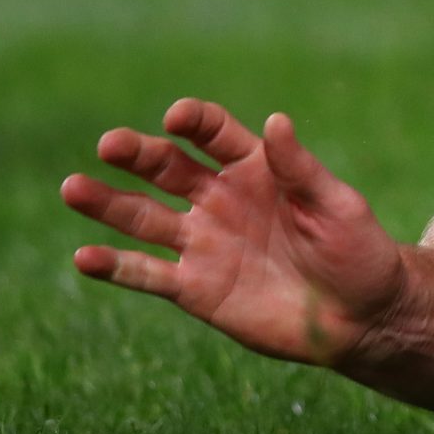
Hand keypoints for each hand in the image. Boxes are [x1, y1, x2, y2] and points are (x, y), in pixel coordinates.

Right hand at [62, 100, 406, 368]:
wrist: (360, 315)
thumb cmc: (358, 251)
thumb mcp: (337, 205)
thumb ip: (302, 169)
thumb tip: (277, 120)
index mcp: (256, 169)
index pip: (214, 135)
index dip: (195, 122)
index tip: (179, 118)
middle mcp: (220, 199)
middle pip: (168, 169)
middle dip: (138, 154)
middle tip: (109, 144)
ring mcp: (203, 243)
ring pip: (143, 218)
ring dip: (108, 203)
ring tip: (73, 188)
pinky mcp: (194, 287)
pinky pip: (147, 274)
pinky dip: (115, 266)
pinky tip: (84, 257)